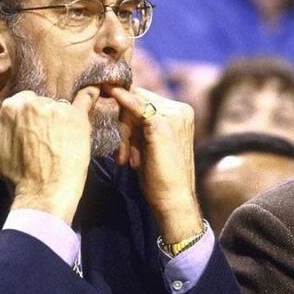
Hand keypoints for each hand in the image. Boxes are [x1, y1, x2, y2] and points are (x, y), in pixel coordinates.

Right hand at [0, 88, 96, 224]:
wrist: (44, 192)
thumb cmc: (14, 174)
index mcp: (11, 106)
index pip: (23, 102)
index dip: (29, 120)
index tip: (32, 137)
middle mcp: (34, 102)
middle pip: (43, 102)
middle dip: (45, 118)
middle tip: (48, 142)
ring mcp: (57, 108)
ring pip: (61, 106)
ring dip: (63, 119)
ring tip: (63, 141)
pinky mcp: (78, 118)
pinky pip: (87, 100)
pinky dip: (90, 97)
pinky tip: (97, 92)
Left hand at [106, 85, 202, 242]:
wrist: (174, 199)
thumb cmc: (161, 177)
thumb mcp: (151, 144)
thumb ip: (141, 125)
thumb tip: (119, 105)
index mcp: (182, 114)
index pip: (147, 99)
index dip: (128, 111)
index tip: (113, 118)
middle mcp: (181, 110)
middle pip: (140, 97)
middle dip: (124, 121)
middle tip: (122, 152)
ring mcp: (173, 115)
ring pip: (134, 104)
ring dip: (123, 128)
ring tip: (124, 157)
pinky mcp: (161, 123)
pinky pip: (133, 106)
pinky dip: (120, 103)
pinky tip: (110, 95)